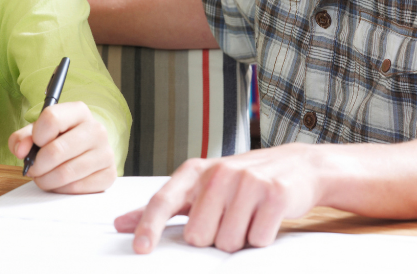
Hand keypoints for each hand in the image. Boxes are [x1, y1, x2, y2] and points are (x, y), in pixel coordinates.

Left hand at [9, 101, 115, 193]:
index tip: (34, 144)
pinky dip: (61, 189)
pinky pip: (76, 188)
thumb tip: (21, 150)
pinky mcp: (109, 174)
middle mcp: (96, 129)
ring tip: (43, 177)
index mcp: (78, 111)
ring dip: (46, 180)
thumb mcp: (37, 133)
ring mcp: (105, 152)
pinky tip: (59, 183)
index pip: (51, 118)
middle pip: (56, 150)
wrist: (84, 151)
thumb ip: (23, 138)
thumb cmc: (58, 140)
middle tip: (33, 169)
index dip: (36, 136)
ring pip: (65, 173)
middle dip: (37, 165)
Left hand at [114, 144, 324, 253]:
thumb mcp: (201, 187)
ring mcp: (248, 182)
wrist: (297, 166)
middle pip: (199, 235)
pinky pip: (257, 240)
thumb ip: (163, 207)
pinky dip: (261, 239)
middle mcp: (219, 173)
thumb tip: (119, 225)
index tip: (140, 250)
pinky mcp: (274, 195)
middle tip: (229, 221)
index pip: (164, 200)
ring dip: (239, 241)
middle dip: (214, 239)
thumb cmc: (241, 181)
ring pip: (228, 242)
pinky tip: (266, 219)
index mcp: (195, 171)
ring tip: (248, 218)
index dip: (149, 226)